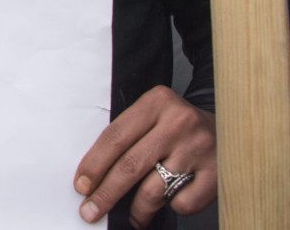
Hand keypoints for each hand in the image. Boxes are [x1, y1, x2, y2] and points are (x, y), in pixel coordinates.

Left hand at [74, 85, 215, 227]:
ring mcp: (199, 148)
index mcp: (156, 101)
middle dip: (106, 193)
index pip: (114, 137)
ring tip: (133, 216)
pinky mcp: (218, 173)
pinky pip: (183, 202)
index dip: (93, 165)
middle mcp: (178, 122)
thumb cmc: (180, 125)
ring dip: (138, 209)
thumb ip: (129, 135)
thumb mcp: (154, 115)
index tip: (80, 186)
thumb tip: (94, 176)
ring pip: (154, 189)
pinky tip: (172, 198)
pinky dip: (173, 206)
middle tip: (91, 211)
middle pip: (130, 165)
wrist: (235, 124)